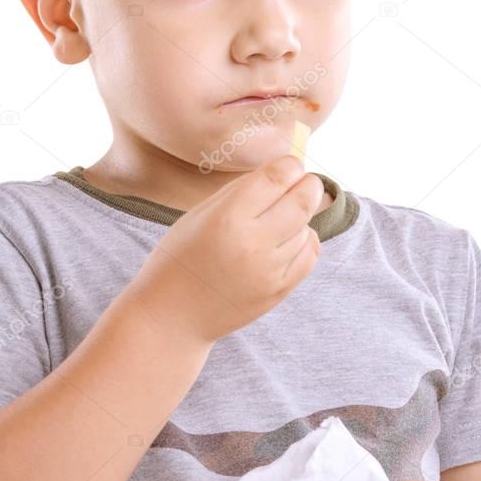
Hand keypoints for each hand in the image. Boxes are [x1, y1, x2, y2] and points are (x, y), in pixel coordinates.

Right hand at [126, 155, 323, 345]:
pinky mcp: (278, 291)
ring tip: (282, 216)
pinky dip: (306, 241)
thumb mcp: (198, 215)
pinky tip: (290, 238)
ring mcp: (269, 270)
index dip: (290, 165)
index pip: (277, 178)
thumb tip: (278, 173)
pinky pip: (309, 255)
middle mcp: (252, 243)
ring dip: (301, 216)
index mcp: (227, 217)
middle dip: (309, 185)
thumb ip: (239, 192)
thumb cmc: (179, 258)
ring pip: (307, 228)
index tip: (289, 165)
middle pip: (302, 201)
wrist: (172, 315)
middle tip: (306, 182)